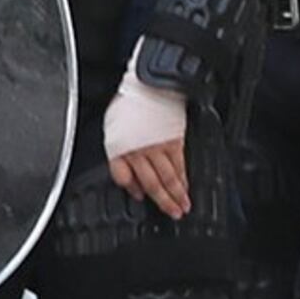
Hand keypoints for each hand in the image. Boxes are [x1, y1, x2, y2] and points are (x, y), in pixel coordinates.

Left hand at [100, 72, 192, 217]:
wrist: (148, 84)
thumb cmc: (129, 102)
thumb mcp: (111, 126)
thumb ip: (117, 151)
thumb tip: (127, 173)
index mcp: (119, 146)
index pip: (123, 176)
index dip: (132, 189)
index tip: (140, 197)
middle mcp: (138, 150)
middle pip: (151, 183)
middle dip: (162, 201)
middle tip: (172, 213)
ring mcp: (158, 147)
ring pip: (168, 177)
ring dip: (176, 195)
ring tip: (184, 207)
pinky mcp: (175, 141)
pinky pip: (180, 166)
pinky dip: (185, 179)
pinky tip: (188, 188)